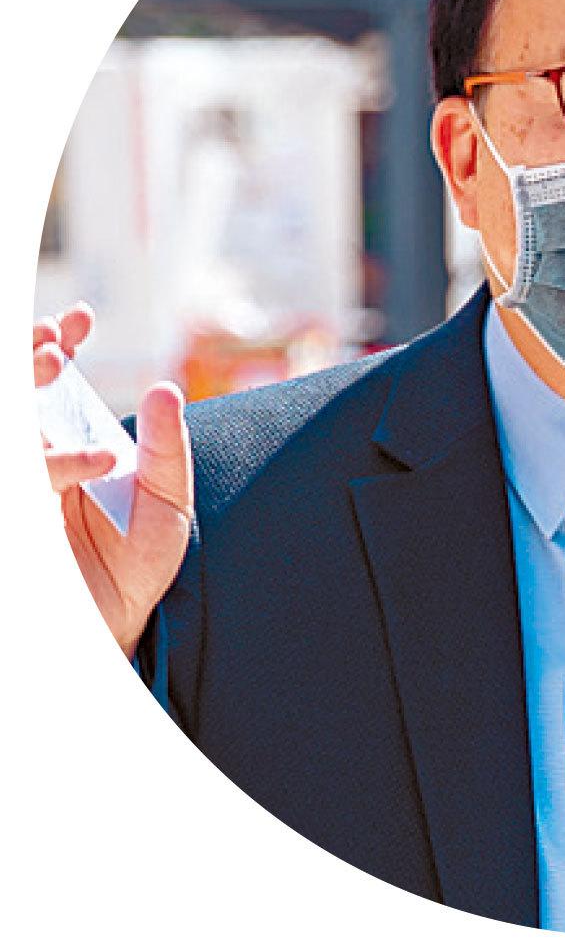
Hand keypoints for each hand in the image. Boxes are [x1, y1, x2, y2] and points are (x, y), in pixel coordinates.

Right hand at [35, 304, 192, 658]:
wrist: (120, 624)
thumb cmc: (141, 563)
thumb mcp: (167, 501)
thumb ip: (168, 448)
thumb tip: (165, 387)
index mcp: (70, 442)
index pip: (51, 382)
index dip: (56, 344)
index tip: (79, 320)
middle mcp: (37, 457)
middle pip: (18, 394)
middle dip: (28, 359)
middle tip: (54, 344)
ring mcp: (24, 488)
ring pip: (11, 428)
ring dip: (25, 391)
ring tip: (55, 365)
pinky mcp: (21, 521)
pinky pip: (24, 478)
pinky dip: (53, 461)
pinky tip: (97, 459)